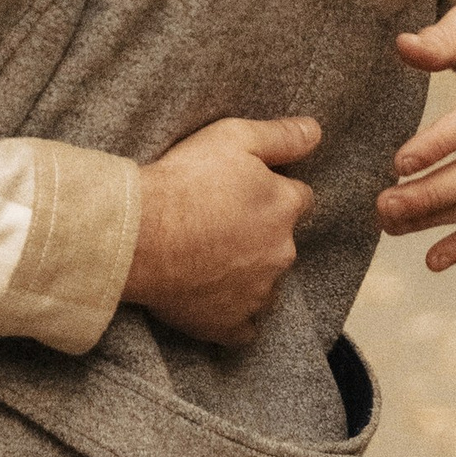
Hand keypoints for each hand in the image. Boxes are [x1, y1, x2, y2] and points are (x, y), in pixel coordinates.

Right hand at [122, 113, 320, 346]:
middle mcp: (281, 253)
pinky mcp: (231, 325)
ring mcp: (258, 294)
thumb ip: (281, 136)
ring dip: (248, 273)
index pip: (299, 197)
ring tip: (209, 257)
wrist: (139, 235)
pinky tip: (211, 296)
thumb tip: (316, 131)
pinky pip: (244, 325)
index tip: (245, 191)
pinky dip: (233, 313)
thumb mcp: (233, 138)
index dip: (273, 191)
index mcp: (284, 207)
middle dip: (261, 233)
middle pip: (282, 242)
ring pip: (266, 283)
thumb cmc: (184, 182)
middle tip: (219, 221)